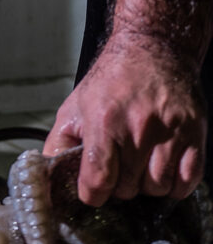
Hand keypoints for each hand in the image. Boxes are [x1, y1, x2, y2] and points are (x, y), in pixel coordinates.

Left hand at [43, 37, 206, 205]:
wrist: (153, 48)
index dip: (92, 195)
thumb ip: (57, 146)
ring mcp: (171, 131)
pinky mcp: (195, 131)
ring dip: (146, 186)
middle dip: (118, 187)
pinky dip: (176, 185)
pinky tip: (164, 172)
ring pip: (157, 187)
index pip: (98, 182)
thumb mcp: (71, 110)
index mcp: (104, 124)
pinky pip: (189, 179)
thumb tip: (49, 179)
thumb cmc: (110, 81)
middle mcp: (139, 128)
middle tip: (117, 170)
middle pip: (127, 189)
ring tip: (139, 168)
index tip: (92, 192)